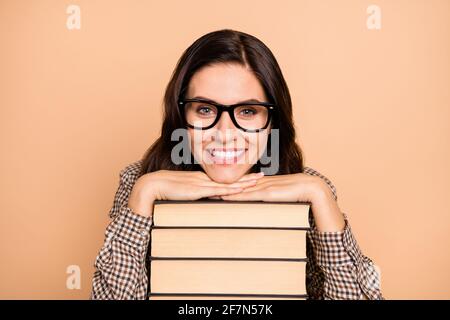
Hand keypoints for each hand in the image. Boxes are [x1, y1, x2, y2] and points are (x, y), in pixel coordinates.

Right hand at [127, 170, 263, 217]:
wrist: (154, 186)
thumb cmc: (166, 191)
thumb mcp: (184, 193)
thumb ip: (194, 196)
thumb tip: (203, 201)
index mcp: (202, 180)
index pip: (225, 179)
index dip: (239, 178)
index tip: (251, 178)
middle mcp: (205, 180)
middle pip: (230, 179)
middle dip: (247, 178)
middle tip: (262, 176)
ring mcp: (203, 184)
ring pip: (228, 183)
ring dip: (243, 183)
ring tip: (258, 181)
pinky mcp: (198, 189)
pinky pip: (217, 190)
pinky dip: (230, 190)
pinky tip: (240, 189)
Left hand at [219, 173, 345, 231]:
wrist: (314, 190)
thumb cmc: (300, 195)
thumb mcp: (283, 196)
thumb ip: (274, 199)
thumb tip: (266, 204)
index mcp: (265, 182)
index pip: (243, 183)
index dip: (228, 185)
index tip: (214, 187)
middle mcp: (262, 182)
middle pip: (237, 184)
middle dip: (221, 186)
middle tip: (203, 188)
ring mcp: (264, 186)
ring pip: (240, 188)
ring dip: (224, 191)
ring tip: (209, 192)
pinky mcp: (269, 193)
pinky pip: (248, 194)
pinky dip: (236, 196)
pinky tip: (225, 197)